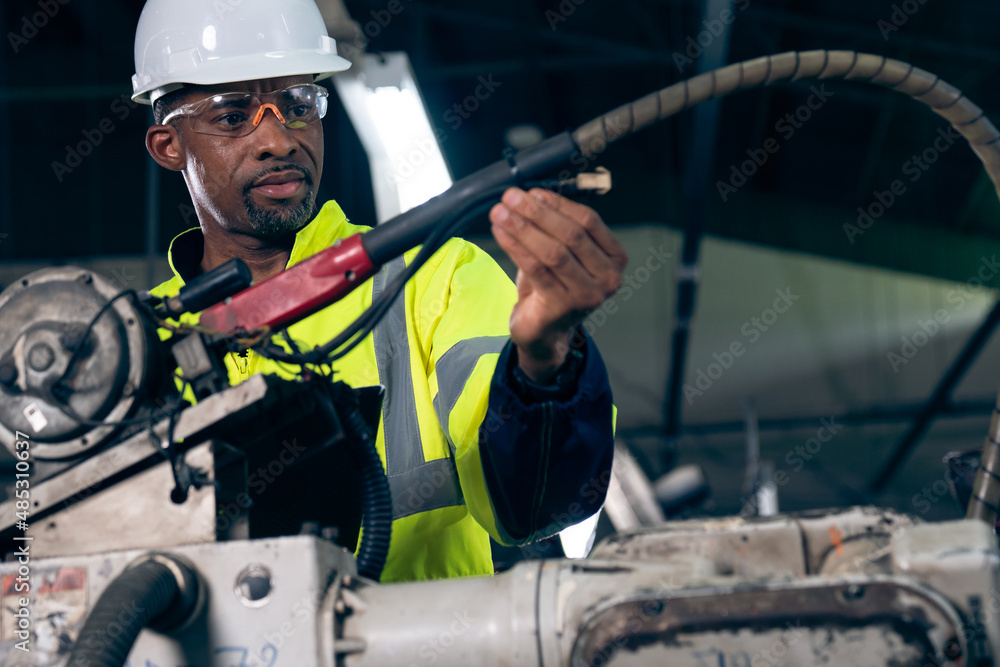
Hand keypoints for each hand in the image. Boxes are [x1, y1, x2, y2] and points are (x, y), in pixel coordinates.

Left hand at [489, 187, 627, 382]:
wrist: (545, 332)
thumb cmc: (553, 287)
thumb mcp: (563, 254)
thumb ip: (554, 227)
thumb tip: (529, 195)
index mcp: (615, 258)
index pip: (589, 221)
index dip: (558, 204)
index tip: (532, 192)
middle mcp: (608, 278)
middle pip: (571, 235)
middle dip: (537, 213)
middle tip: (511, 198)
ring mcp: (587, 295)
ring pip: (553, 252)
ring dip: (523, 228)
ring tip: (500, 213)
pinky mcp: (562, 306)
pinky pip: (535, 269)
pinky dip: (515, 247)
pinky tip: (500, 233)